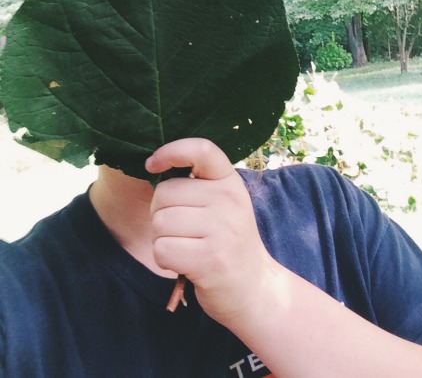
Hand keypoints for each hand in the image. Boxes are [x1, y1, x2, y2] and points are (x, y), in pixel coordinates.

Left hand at [145, 138, 276, 324]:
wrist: (254, 287)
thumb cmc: (228, 241)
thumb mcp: (223, 203)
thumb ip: (197, 184)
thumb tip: (154, 166)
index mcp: (229, 181)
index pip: (201, 149)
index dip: (170, 151)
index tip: (153, 164)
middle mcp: (228, 199)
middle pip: (164, 193)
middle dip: (160, 213)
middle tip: (182, 230)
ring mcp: (221, 229)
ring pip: (159, 222)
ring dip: (161, 239)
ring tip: (185, 247)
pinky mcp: (209, 259)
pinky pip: (162, 249)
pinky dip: (164, 259)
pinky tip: (184, 263)